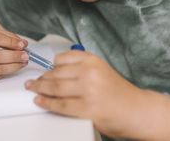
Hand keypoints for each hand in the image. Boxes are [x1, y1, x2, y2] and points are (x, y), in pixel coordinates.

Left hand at [25, 51, 143, 136]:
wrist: (137, 111)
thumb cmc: (119, 92)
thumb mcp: (101, 70)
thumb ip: (81, 67)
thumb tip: (55, 69)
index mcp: (93, 60)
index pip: (62, 58)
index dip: (49, 65)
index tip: (42, 68)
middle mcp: (90, 72)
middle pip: (56, 73)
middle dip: (42, 78)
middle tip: (32, 81)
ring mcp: (88, 90)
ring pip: (55, 88)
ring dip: (40, 88)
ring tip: (32, 88)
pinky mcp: (87, 109)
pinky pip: (60, 105)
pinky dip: (47, 103)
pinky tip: (39, 101)